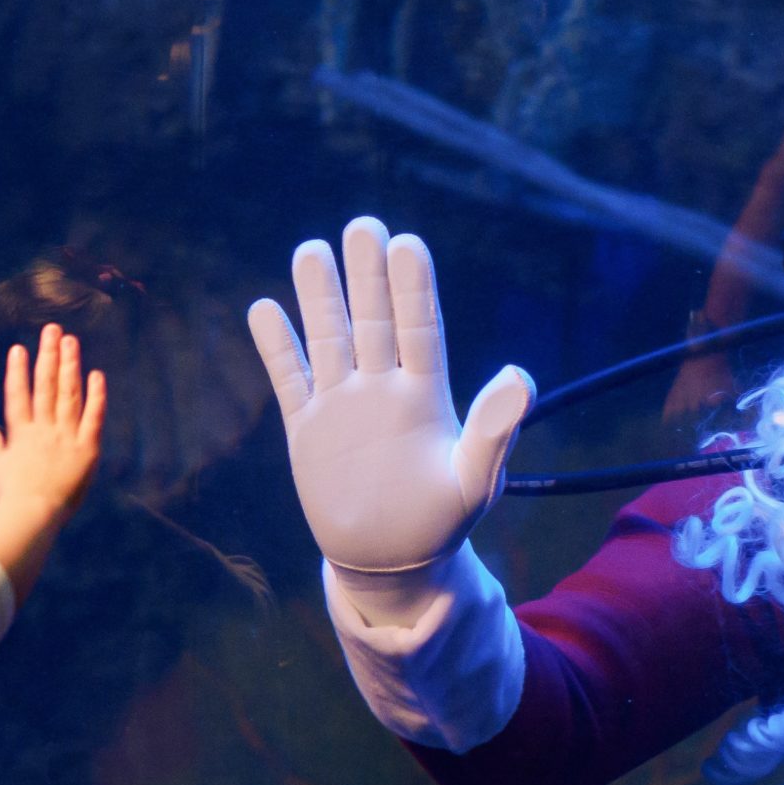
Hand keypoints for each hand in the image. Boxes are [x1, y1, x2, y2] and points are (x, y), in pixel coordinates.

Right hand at [0, 323, 105, 522]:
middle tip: (52, 330)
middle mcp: (42, 429)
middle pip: (45, 385)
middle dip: (48, 355)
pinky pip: (93, 417)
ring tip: (70, 341)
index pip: (18, 394)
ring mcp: (65, 436)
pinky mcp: (87, 449)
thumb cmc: (10, 498)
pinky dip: (96, 395)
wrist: (31, 515)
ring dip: (69, 365)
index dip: (18, 370)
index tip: (19, 348)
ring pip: (68, 393)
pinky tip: (96, 374)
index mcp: (19, 433)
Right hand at [247, 215, 533, 583]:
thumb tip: (518, 378)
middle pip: (373, 321)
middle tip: (363, 225)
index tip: (407, 244)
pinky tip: (265, 309)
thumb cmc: (444, 520)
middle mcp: (384, 387)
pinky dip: (277, 348)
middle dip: (367, 276)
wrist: (393, 559)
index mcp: (427, 394)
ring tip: (311, 250)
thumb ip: (495, 431)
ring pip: (329, 339)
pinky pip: (290, 379)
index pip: (420, 328)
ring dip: (319, 298)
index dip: (413, 288)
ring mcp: (343, 404)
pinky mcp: (307, 428)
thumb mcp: (476, 480)